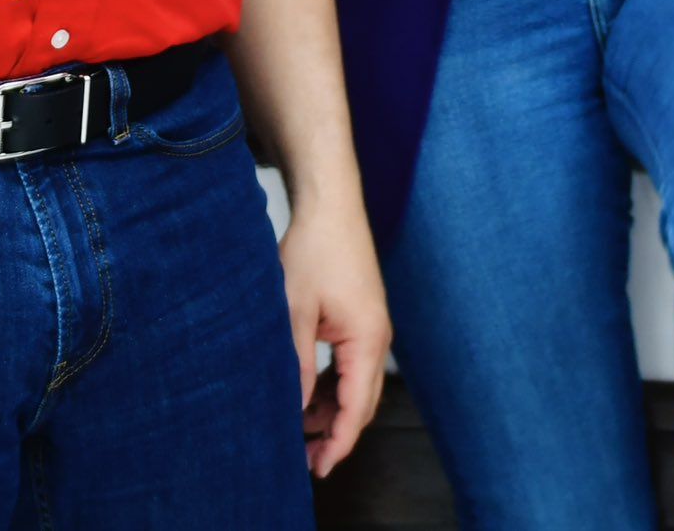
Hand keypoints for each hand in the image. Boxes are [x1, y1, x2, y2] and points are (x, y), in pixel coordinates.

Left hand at [276, 188, 390, 478]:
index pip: (357, 407)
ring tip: (301, 431)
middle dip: (336, 433)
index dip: (338, 442)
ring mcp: (373, 328)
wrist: (331, 206)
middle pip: (363, 403)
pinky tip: (309, 395)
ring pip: (357, 386)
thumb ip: (297, 363)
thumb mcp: (296, 310)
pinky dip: (334, 386)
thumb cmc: (315, 250)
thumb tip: (295, 408)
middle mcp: (378, 338)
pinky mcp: (363, 319)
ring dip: (333, 409)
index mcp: (367, 340)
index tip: (320, 469)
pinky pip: (353, 366)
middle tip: (307, 460)